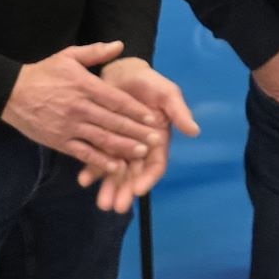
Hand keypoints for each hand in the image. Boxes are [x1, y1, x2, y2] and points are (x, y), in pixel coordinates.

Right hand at [0, 41, 162, 173]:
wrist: (11, 92)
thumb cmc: (44, 73)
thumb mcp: (68, 56)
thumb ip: (95, 52)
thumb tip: (120, 45)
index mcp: (85, 86)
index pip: (116, 100)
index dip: (136, 110)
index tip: (153, 118)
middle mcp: (79, 107)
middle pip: (113, 122)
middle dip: (137, 132)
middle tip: (157, 140)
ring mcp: (69, 126)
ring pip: (102, 139)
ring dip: (124, 147)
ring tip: (143, 153)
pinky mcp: (59, 141)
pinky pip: (83, 153)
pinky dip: (100, 161)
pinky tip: (115, 166)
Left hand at [76, 58, 200, 212]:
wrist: (122, 71)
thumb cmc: (149, 83)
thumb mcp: (168, 94)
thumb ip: (179, 112)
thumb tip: (194, 131)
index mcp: (156, 141)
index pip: (155, 165)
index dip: (148, 179)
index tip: (140, 190)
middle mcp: (138, 148)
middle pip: (133, 175)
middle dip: (125, 191)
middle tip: (116, 207)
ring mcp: (119, 146)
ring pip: (115, 172)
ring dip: (108, 187)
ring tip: (102, 203)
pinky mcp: (101, 140)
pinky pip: (96, 158)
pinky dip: (91, 169)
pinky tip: (84, 178)